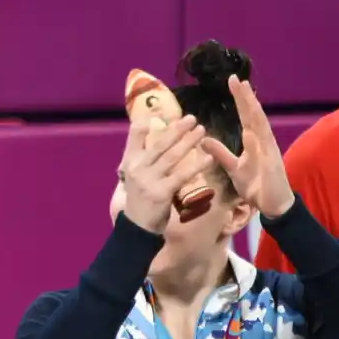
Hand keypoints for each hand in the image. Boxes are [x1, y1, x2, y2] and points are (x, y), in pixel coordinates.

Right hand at [119, 114, 211, 234]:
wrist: (137, 227)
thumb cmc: (140, 200)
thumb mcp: (134, 176)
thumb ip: (143, 158)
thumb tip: (153, 136)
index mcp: (130, 162)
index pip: (134, 136)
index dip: (143, 123)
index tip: (157, 110)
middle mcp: (137, 168)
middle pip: (159, 144)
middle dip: (177, 129)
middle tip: (192, 118)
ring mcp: (149, 180)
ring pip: (172, 156)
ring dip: (188, 142)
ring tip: (202, 131)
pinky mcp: (161, 193)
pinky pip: (182, 175)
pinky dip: (197, 165)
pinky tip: (208, 158)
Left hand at [201, 75, 295, 217]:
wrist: (273, 204)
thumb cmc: (256, 184)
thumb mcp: (233, 167)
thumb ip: (220, 153)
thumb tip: (203, 140)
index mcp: (255, 140)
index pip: (246, 115)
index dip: (240, 99)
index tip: (233, 81)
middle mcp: (263, 142)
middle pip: (254, 115)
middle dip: (245, 98)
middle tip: (237, 79)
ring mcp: (269, 152)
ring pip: (260, 128)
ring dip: (252, 111)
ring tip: (245, 94)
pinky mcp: (271, 167)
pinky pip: (263, 154)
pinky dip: (256, 142)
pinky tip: (250, 131)